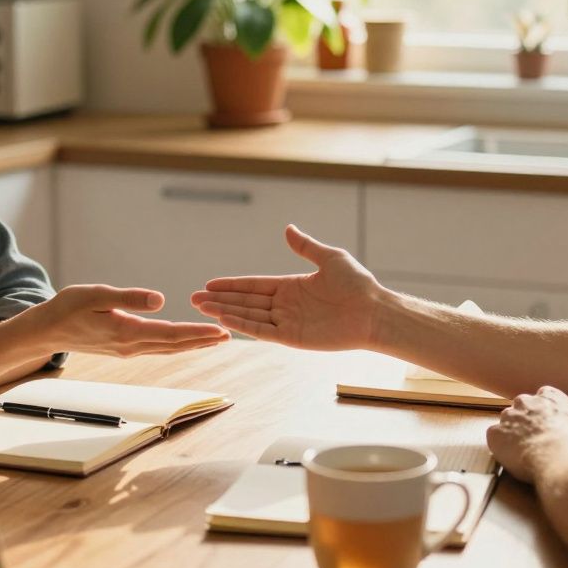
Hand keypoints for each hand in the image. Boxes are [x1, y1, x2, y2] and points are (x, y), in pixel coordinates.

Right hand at [26, 284, 229, 356]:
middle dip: (202, 341)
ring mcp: (127, 350)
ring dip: (192, 344)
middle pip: (175, 345)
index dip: (197, 333)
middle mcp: (131, 346)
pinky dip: (176, 343)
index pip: (171, 334)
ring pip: (167, 348)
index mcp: (127, 332)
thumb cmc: (68, 308)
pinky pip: (157, 347)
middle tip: (229, 335)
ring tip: (214, 338)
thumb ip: (129, 298)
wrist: (47, 330)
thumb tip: (160, 300)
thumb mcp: (97, 295)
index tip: (219, 331)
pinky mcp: (123, 347)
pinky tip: (184, 340)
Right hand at [190, 225, 386, 350]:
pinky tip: (224, 318)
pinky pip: (262, 331)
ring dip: (225, 312)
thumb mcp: (329, 258)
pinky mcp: (293, 338)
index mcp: (292, 286)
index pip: (254, 286)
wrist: (374, 312)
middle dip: (220, 299)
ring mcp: (288, 322)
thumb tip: (288, 229)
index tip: (209, 284)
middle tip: (194, 298)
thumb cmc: (357, 285)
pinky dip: (242, 325)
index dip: (231, 285)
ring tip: (201, 308)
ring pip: (249, 316)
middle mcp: (286, 305)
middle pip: (245, 301)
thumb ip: (305, 246)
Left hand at [486, 386, 567, 482]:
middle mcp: (525, 402)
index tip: (549, 423)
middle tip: (534, 438)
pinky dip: (500, 446)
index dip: (546, 412)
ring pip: (506, 422)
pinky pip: (494, 438)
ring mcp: (508, 417)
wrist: (560, 458)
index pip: (543, 396)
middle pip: (521, 407)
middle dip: (526, 420)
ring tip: (522, 451)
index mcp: (549, 397)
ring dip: (512, 433)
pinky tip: (511, 457)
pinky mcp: (495, 434)